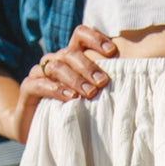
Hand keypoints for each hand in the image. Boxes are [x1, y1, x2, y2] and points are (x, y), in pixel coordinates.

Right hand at [4, 23, 118, 143]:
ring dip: (75, 79)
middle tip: (103, 82)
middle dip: (88, 66)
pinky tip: (69, 98)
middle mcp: (55, 62)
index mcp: (71, 59)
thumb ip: (105, 86)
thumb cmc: (72, 113)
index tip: (112, 52)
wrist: (37, 130)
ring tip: (89, 93)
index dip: (95, 38)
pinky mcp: (28, 89)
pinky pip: (39, 84)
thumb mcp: (91, 98)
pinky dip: (55, 89)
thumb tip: (135, 77)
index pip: (80, 35)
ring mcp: (40, 74)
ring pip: (56, 66)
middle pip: (70, 53)